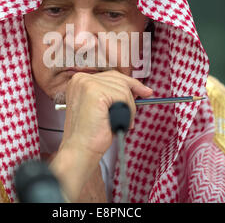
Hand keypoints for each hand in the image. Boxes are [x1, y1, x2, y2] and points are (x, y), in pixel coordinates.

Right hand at [49, 70, 151, 201]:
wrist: (81, 149)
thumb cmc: (91, 133)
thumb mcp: (103, 107)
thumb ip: (113, 93)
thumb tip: (140, 89)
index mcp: (79, 80)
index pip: (111, 75)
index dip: (130, 84)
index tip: (145, 91)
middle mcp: (81, 79)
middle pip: (119, 79)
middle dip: (130, 98)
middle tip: (132, 115)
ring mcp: (87, 84)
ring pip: (123, 89)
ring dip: (127, 108)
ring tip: (119, 122)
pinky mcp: (95, 92)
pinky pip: (123, 96)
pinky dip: (126, 111)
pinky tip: (118, 121)